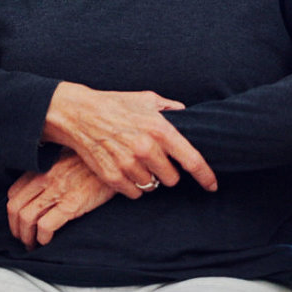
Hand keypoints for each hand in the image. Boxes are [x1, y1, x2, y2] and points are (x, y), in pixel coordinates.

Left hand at [7, 150, 114, 249]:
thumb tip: (39, 189)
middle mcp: (45, 178)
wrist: (115, 161)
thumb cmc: (92, 163)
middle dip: (16, 229)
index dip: (13, 212)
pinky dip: (42, 238)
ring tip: (33, 245)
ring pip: (27, 218)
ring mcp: (57, 191)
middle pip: (16, 208)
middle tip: (23, 239)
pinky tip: (47, 242)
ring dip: (27, 237)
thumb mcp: (66, 160)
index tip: (19, 223)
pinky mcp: (72, 204)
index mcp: (43, 168)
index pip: (13, 193)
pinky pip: (46, 226)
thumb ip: (50, 171)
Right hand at [41, 82, 216, 199]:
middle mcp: (146, 148)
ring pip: (152, 187)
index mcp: (159, 129)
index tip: (212, 185)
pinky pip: (133, 192)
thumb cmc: (114, 104)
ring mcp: (128, 164)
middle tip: (155, 160)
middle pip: (172, 179)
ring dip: (148, 179)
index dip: (205, 176)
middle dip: (167, 172)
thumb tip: (185, 113)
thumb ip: (169, 107)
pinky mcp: (112, 176)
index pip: (192, 160)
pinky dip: (132, 185)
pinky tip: (125, 169)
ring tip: (136, 163)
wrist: (78, 113)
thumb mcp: (145, 98)